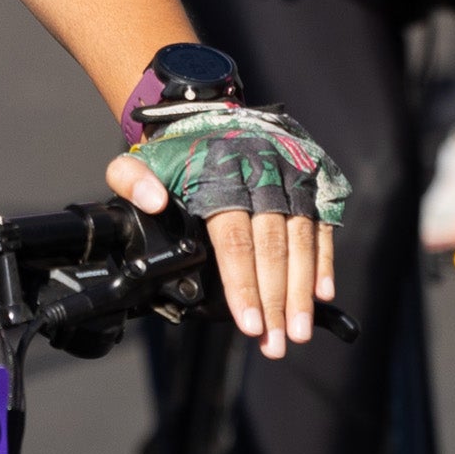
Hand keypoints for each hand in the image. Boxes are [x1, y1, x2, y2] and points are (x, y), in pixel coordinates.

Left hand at [106, 99, 347, 362]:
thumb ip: (132, 180)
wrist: (210, 111)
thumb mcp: (140, 159)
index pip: (234, 237)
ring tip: (297, 332)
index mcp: (220, 172)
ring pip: (301, 238)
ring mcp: (291, 174)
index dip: (243, 282)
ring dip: (301, 289)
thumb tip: (152, 202)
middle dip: (276, 299)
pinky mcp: (312, 179)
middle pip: (272, 245)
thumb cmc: (175, 151)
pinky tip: (322, 294)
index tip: (248, 322)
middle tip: (276, 343)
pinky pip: (320, 224)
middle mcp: (262, 172)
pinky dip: (323, 260)